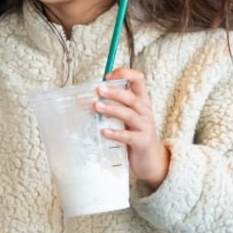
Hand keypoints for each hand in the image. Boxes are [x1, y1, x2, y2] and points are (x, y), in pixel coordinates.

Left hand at [96, 68, 170, 187]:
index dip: (125, 74)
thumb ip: (110, 106)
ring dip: (112, 110)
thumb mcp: (126, 116)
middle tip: (98, 90)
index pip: (138, 79)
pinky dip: (116, 133)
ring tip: (97, 107)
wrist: (150, 158)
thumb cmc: (134, 133)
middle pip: (131, 97)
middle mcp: (144, 111)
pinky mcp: (142, 142)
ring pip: (129, 114)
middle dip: (115, 92)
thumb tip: (82, 100)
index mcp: (141, 100)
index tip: (108, 76)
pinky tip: (104, 132)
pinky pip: (129, 136)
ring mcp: (145, 126)